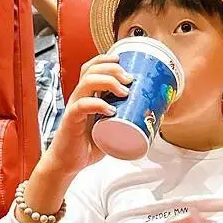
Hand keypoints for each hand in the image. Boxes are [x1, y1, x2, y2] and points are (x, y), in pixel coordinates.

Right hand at [44, 54, 132, 175]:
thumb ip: (125, 120)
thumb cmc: (88, 144)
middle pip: (91, 70)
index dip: (105, 59)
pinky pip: (81, 106)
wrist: (69, 162)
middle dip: (112, 69)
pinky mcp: (71, 121)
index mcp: (87, 96)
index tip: (123, 60)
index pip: (92, 68)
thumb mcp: (111, 128)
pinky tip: (110, 110)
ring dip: (107, 82)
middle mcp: (79, 98)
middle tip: (129, 79)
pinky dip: (97, 104)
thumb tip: (153, 116)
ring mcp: (75, 108)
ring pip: (86, 83)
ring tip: (123, 92)